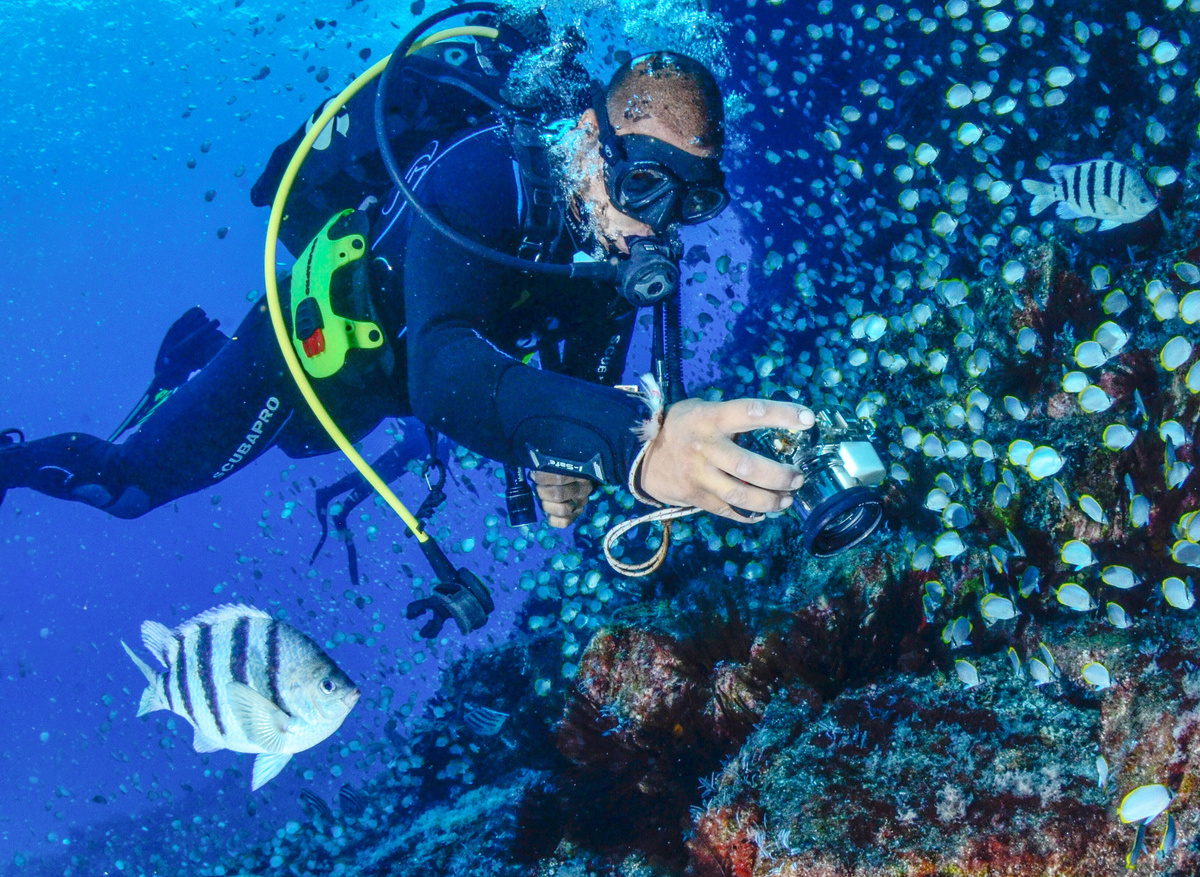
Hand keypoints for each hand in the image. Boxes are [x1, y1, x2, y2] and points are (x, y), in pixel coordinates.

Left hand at [531, 470, 594, 527]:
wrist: (576, 478)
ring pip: (562, 509)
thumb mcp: (557, 462)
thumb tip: (534, 472)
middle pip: (558, 495)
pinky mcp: (578, 514)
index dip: (542, 478)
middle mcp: (582, 488)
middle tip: (539, 487)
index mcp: (578, 472)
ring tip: (544, 499)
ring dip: (547, 505)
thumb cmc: (561, 468)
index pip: (558, 477)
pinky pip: (564, 522)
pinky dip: (553, 519)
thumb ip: (548, 464)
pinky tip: (549, 513)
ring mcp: (582, 503)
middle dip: (543, 492)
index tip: (535, 475)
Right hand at [638, 397, 814, 520]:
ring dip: (770, 501)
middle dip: (780, 476)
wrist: (640, 454)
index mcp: (711, 418)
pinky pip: (727, 511)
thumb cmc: (681, 426)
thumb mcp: (702, 409)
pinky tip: (763, 513)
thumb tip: (776, 423)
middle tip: (798, 477)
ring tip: (787, 500)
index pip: (751, 412)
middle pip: (750, 467)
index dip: (782, 415)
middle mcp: (706, 448)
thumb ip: (731, 416)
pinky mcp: (695, 497)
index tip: (808, 419)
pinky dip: (749, 515)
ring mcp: (699, 476)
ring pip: (741, 495)